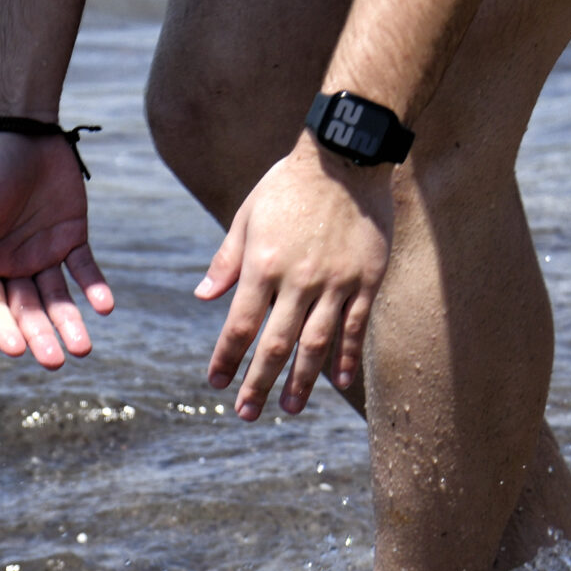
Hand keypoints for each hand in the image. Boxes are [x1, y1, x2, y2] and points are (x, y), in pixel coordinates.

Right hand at [0, 130, 112, 367]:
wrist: (25, 131)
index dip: (2, 328)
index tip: (17, 350)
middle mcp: (13, 265)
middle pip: (27, 309)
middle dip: (41, 334)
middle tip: (57, 361)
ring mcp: (44, 254)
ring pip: (58, 297)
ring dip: (70, 322)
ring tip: (83, 348)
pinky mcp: (72, 238)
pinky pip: (84, 269)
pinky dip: (94, 287)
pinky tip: (105, 306)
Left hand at [194, 138, 393, 418]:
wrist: (346, 157)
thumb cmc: (289, 184)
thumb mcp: (248, 215)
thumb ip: (227, 259)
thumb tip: (203, 297)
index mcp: (263, 265)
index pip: (240, 325)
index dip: (227, 358)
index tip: (215, 382)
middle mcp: (298, 280)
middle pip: (275, 344)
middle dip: (258, 383)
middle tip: (247, 413)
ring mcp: (337, 282)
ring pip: (316, 344)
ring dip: (301, 381)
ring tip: (289, 408)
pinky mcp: (367, 280)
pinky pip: (356, 327)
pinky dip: (347, 357)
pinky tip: (340, 383)